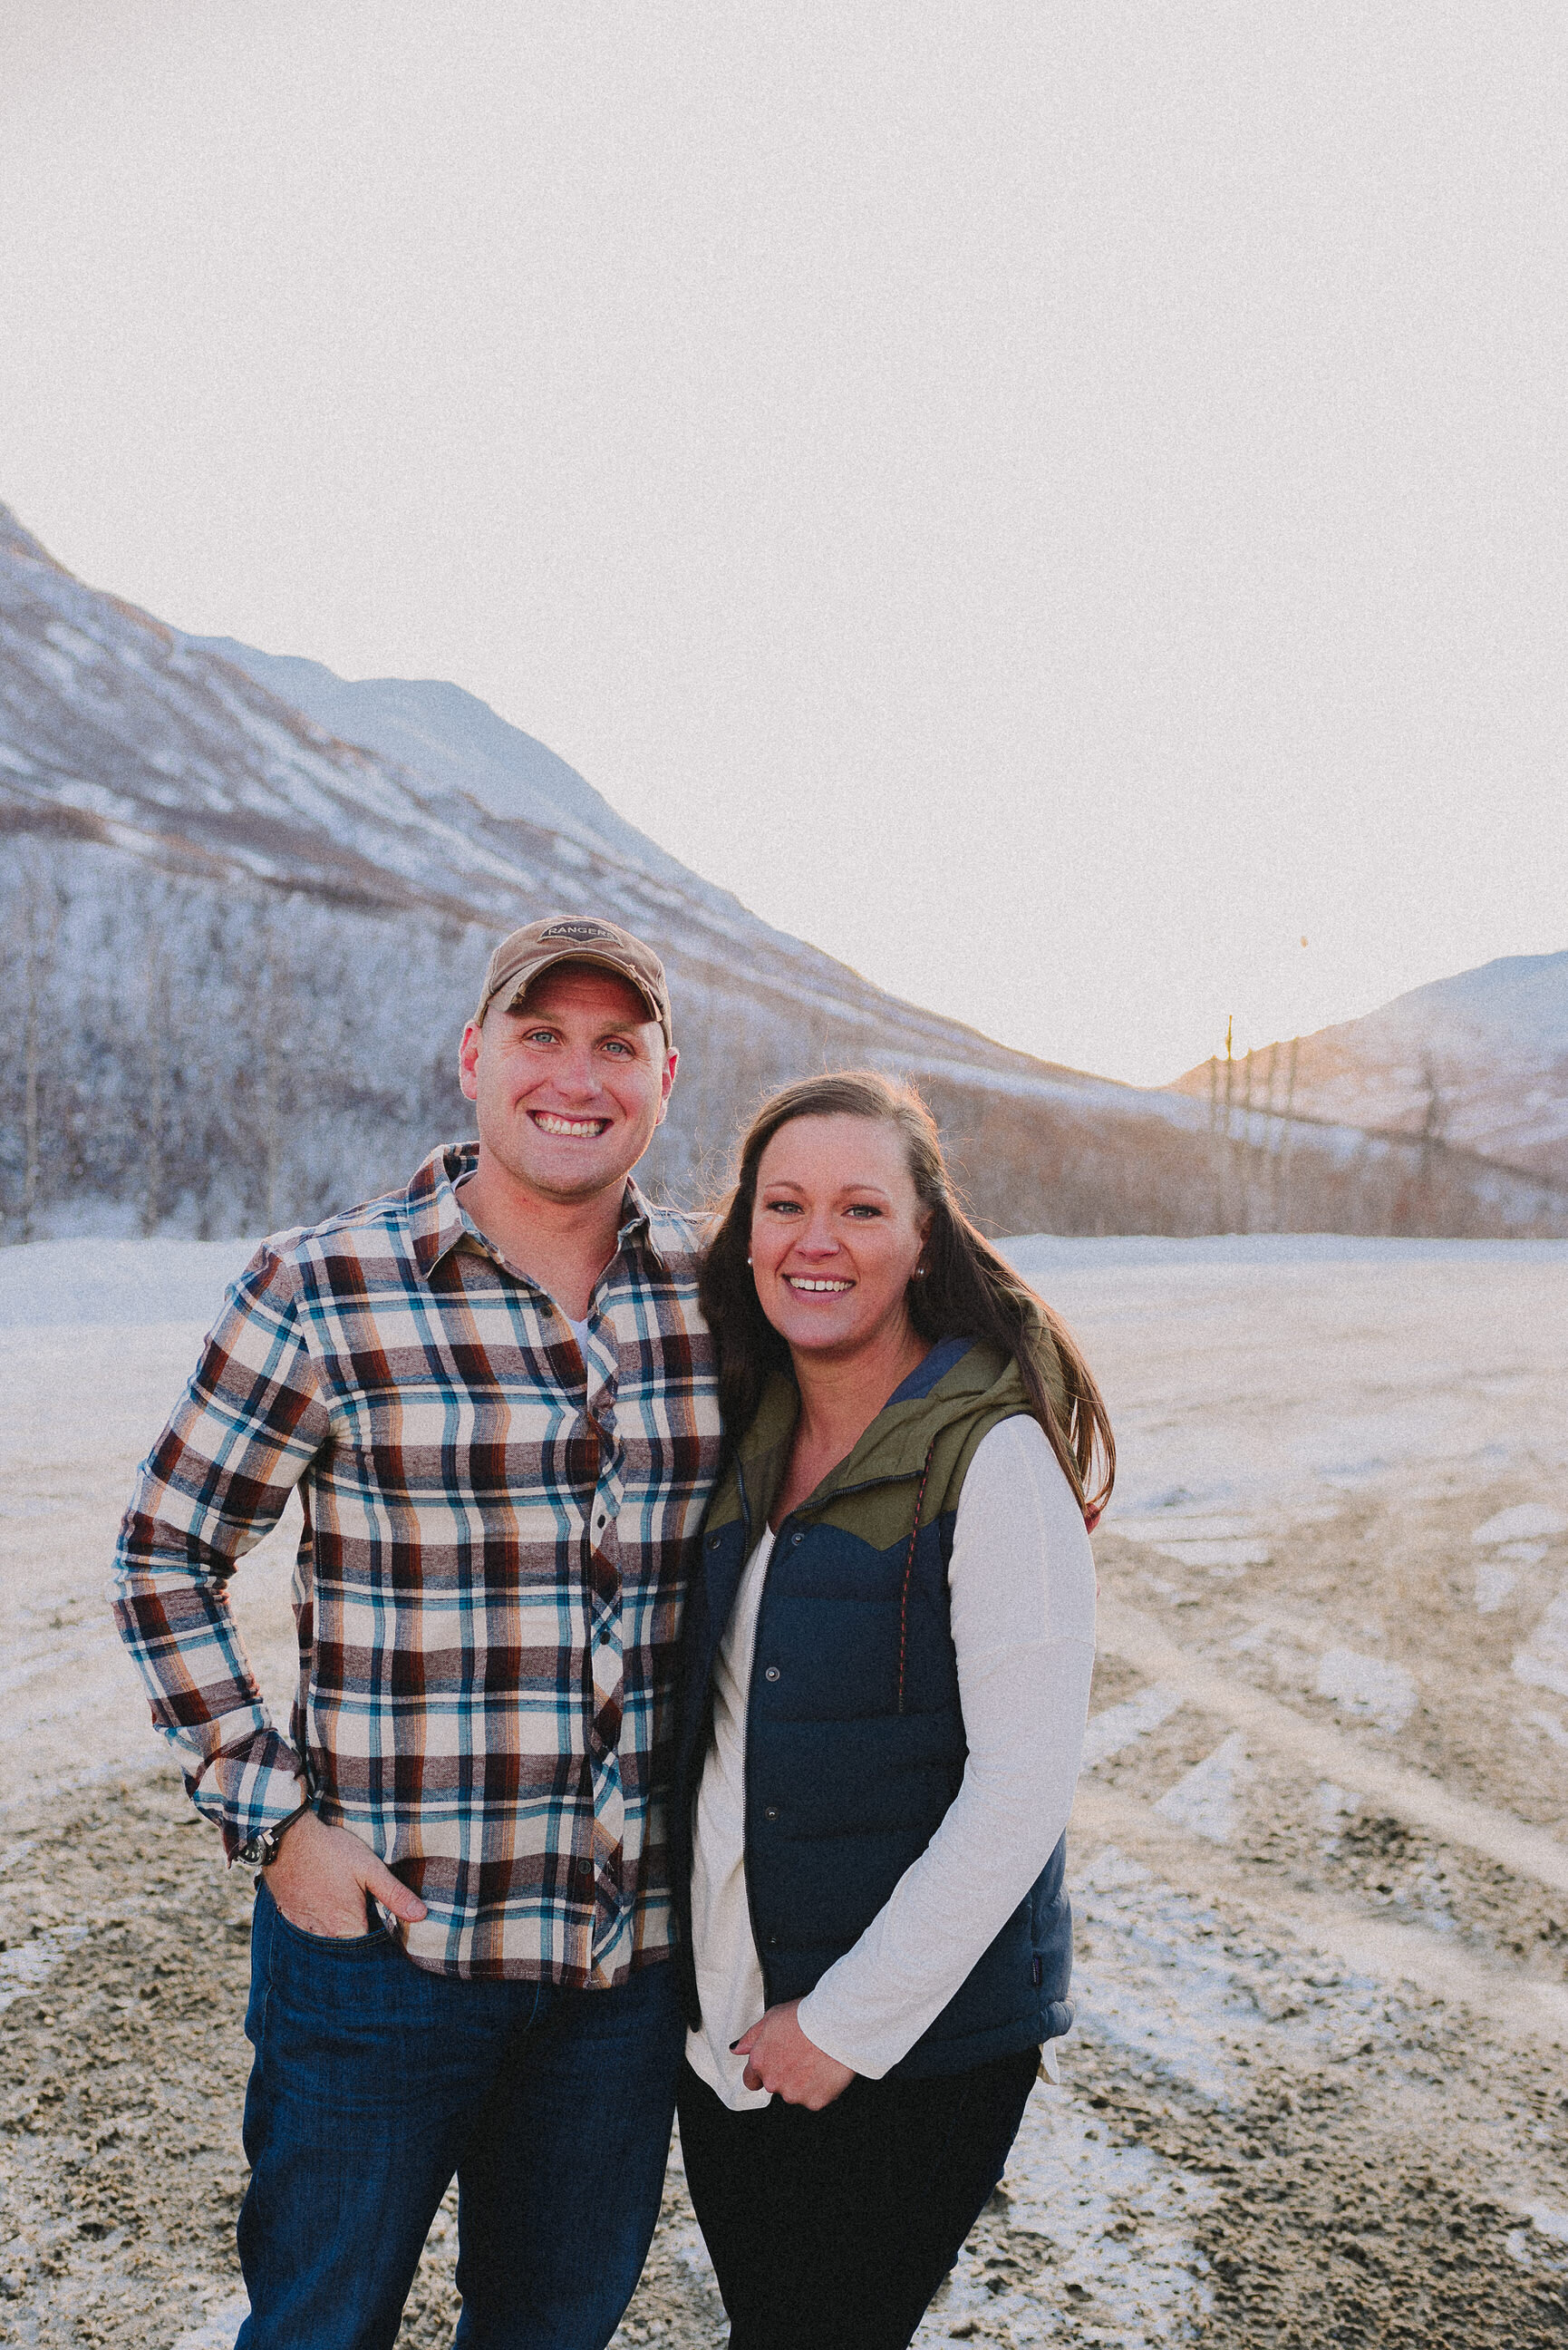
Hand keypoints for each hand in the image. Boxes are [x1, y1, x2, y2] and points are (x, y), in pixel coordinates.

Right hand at [265, 1810, 427, 1938]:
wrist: (287, 1840)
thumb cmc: (331, 1852)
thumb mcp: (369, 1868)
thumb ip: (394, 1894)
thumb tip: (421, 1915)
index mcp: (348, 1927)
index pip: (369, 1949)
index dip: (381, 1942)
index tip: (387, 1930)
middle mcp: (324, 1935)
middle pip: (347, 1948)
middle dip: (358, 1941)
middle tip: (366, 1917)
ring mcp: (305, 1929)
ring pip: (327, 1942)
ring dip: (337, 1934)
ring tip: (345, 1912)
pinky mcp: (291, 1919)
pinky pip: (309, 1932)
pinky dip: (319, 1926)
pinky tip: (324, 1908)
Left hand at [732, 2000, 855, 2109]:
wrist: (834, 2025)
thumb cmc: (806, 2017)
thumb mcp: (771, 2017)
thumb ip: (751, 2037)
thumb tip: (737, 2049)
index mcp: (760, 2062)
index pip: (751, 2079)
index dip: (762, 2072)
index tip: (774, 2065)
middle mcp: (773, 2081)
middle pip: (775, 2085)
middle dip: (785, 2074)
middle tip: (801, 2055)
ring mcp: (794, 2094)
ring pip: (796, 2092)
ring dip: (803, 2082)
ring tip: (816, 2059)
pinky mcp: (814, 2101)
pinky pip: (815, 2098)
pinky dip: (820, 2088)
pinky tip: (826, 2069)